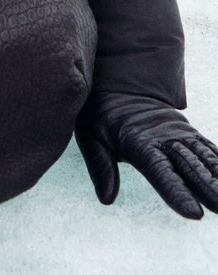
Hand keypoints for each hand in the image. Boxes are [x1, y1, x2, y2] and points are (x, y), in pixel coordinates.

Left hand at [75, 91, 217, 218]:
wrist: (118, 82)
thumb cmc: (101, 113)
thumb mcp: (90, 136)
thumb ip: (100, 166)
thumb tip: (106, 198)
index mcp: (138, 142)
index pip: (160, 171)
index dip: (177, 192)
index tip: (194, 213)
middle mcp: (163, 138)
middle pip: (189, 166)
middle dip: (207, 188)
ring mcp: (178, 133)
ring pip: (203, 157)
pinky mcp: (186, 131)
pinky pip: (206, 147)